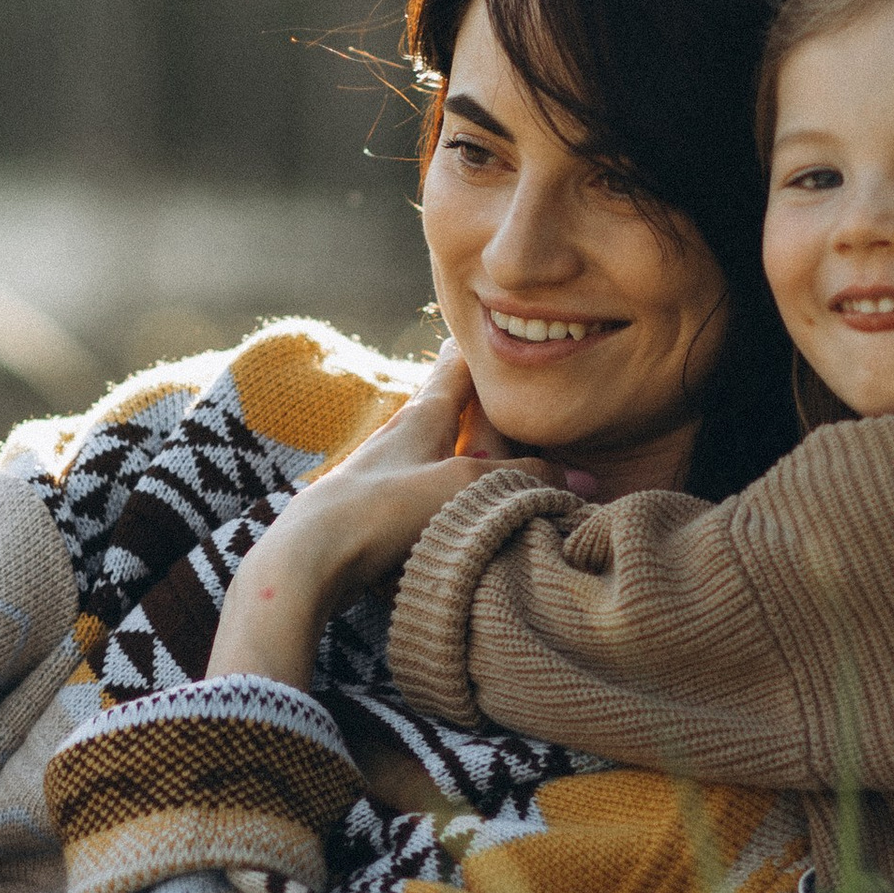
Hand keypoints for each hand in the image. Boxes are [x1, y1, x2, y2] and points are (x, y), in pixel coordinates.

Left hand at [207, 345, 505, 687]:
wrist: (309, 560)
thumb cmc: (386, 508)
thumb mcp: (467, 486)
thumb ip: (525, 481)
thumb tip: (584, 482)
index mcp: (421, 418)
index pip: (456, 370)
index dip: (475, 352)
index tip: (486, 332)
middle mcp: (396, 440)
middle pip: (439, 409)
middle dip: (465, 400)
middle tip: (485, 386)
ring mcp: (378, 478)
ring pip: (425, 455)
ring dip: (452, 453)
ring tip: (476, 455)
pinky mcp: (367, 518)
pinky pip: (413, 498)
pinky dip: (435, 497)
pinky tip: (442, 516)